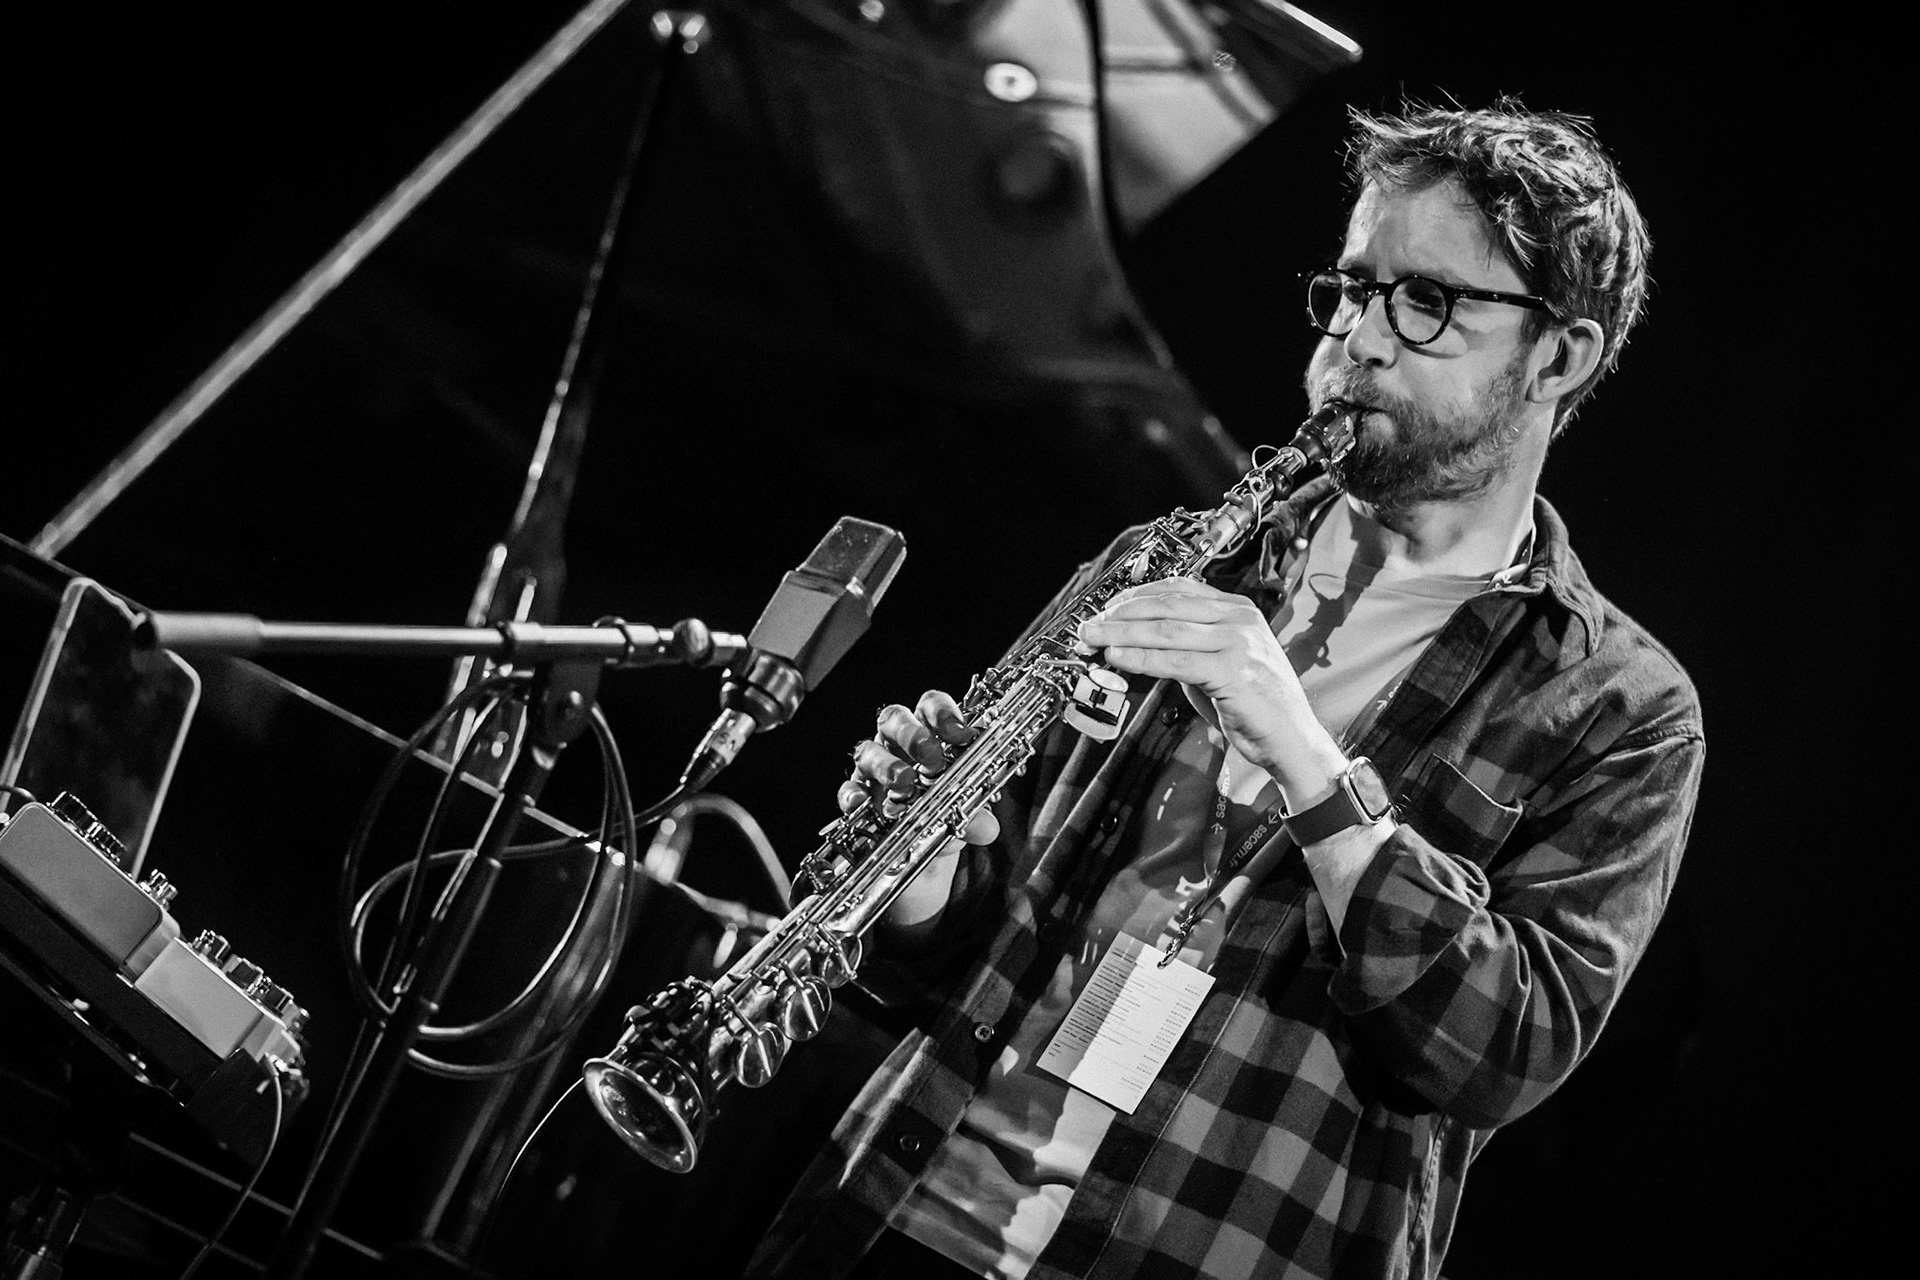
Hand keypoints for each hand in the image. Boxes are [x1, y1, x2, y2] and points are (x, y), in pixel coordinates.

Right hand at [841, 691, 997, 932]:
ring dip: (886, 764)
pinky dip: (852, 794)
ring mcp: (873, 771)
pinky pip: (848, 790)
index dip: (944, 714)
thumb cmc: (943, 818)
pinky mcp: (857, 799)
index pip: (931, 707)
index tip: (962, 735)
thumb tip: (986, 825)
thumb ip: (975, 818)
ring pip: (868, 751)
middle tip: (932, 756)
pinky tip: (862, 802)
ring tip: (904, 782)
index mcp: (929, 737)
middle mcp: (897, 747)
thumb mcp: (965, 819)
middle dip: (913, 733)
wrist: (924, 860)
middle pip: (894, 719)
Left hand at [1078, 578, 1344, 804]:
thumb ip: (1186, 647)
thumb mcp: (1218, 662)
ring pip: (1166, 631)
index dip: (1137, 596)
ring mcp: (1238, 643)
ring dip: (1122, 634)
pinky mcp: (1232, 672)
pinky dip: (1141, 658)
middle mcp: (1239, 619)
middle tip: (1089, 624)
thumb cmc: (1252, 703)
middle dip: (1121, 614)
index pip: (1178, 589)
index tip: (1107, 606)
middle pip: (1167, 607)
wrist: (1291, 738)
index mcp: (1238, 609)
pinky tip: (1118, 658)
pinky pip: (1175, 661)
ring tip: (1093, 638)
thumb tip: (1134, 641)